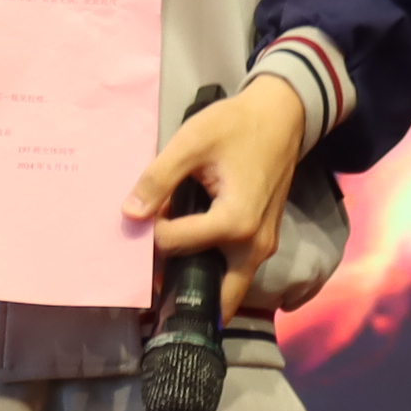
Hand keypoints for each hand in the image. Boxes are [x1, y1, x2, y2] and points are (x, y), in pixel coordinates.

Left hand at [125, 77, 311, 323]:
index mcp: (235, 223)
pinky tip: (188, 252)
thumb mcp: (192, 143)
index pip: (174, 245)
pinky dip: (210, 271)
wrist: (281, 116)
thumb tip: (130, 214)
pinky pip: (234, 271)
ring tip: (164, 271)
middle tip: (149, 283)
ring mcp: (263, 248)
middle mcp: (253, 247)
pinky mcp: (263, 243)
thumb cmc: (236, 126)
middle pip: (211, 295)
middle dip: (179, 292)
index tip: (144, 213)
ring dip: (196, 284)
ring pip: (225, 288)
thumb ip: (159, 179)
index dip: (151, 232)